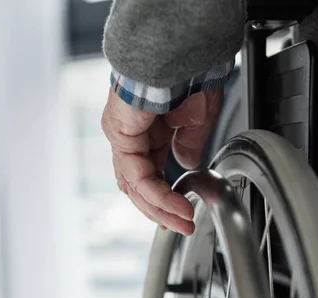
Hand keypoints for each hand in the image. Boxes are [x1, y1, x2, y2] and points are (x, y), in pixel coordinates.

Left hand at [101, 88, 222, 234]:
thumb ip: (189, 145)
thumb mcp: (196, 120)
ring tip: (181, 222)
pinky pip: (137, 176)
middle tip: (182, 225)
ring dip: (159, 208)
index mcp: (149, 131)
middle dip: (161, 209)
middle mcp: (132, 136)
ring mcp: (123, 136)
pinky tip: (176, 205)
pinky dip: (157, 195)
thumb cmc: (188, 74)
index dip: (167, 196)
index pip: (150, 174)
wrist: (180, 51)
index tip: (185, 213)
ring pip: (134, 186)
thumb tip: (187, 165)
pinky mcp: (121, 135)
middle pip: (139, 185)